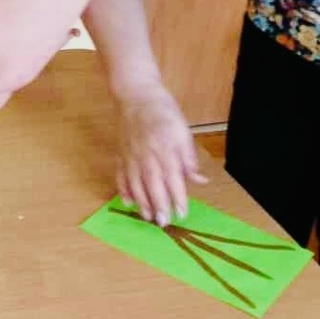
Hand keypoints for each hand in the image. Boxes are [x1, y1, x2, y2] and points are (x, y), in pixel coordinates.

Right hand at [115, 84, 206, 225]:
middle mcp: (146, 155)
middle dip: (158, 206)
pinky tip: (128, 202)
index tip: (182, 213)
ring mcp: (130, 156)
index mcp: (165, 149)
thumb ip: (189, 158)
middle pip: (152, 185)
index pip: (173, 179)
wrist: (136, 95)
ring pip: (135, 184)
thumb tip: (199, 180)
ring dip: (142, 203)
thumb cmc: (163, 112)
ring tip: (148, 217)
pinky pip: (120, 176)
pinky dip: (123, 190)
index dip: (177, 197)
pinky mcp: (120, 154)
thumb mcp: (183, 131)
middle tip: (163, 223)